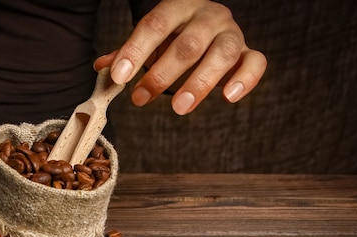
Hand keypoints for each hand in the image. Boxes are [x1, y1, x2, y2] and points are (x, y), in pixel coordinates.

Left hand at [94, 0, 266, 114]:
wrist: (207, 24)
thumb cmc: (172, 36)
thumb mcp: (149, 40)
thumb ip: (127, 52)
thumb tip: (101, 67)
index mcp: (178, 7)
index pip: (154, 25)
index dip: (135, 51)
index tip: (119, 76)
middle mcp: (208, 16)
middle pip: (188, 43)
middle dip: (162, 74)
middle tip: (140, 98)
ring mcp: (231, 33)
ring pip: (221, 54)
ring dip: (200, 82)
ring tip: (179, 107)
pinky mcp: (248, 52)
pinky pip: (255, 63)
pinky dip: (245, 80)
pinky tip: (228, 97)